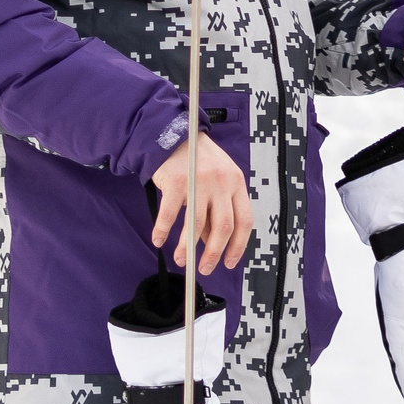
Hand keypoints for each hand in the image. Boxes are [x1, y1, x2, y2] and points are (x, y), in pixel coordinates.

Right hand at [151, 134, 250, 273]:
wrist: (175, 135)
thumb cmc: (198, 162)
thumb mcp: (218, 181)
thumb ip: (218, 208)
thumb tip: (212, 243)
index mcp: (237, 184)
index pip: (244, 221)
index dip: (238, 245)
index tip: (230, 262)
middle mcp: (222, 183)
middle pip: (223, 226)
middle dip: (214, 253)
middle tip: (205, 268)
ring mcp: (199, 182)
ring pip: (196, 225)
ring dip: (186, 248)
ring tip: (181, 261)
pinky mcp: (176, 182)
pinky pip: (170, 214)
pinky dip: (163, 231)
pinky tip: (158, 240)